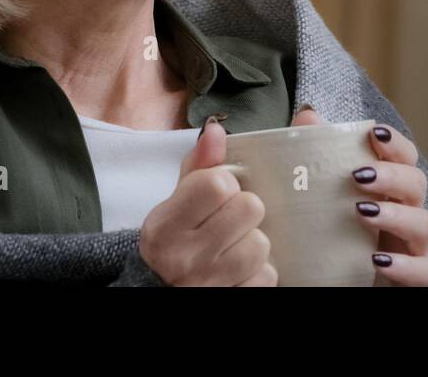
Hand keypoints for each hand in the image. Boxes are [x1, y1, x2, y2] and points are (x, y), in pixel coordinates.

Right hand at [138, 117, 275, 285]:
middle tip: (230, 218)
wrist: (161, 289)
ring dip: (253, 240)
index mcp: (165, 224)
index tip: (219, 192)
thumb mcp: (177, 201)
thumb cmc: (175, 239)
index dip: (226, 183)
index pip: (218, 184)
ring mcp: (209, 282)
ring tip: (235, 243)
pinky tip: (241, 267)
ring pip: (260, 244)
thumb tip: (216, 129)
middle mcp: (184, 256)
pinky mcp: (234, 297)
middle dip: (244, 209)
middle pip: (249, 208)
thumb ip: (199, 164)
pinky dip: (260, 270)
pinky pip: (267, 275)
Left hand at [292, 106, 427, 285]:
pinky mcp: (415, 279)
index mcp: (388, 190)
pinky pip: (425, 271)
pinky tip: (378, 260)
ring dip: (396, 214)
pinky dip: (405, 265)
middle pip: (416, 183)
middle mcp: (406, 213)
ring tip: (362, 212)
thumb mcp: (319, 198)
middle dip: (391, 175)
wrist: (332, 285)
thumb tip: (309, 115)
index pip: (404, 158)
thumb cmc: (334, 238)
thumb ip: (316, 157)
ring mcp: (414, 247)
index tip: (374, 133)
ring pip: (423, 223)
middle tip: (359, 175)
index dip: (394, 143)